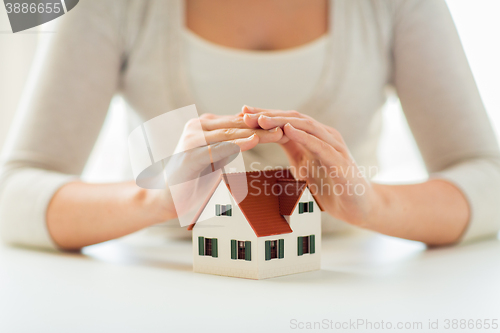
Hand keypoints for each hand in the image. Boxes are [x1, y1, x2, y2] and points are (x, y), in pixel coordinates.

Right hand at [157, 113, 283, 221]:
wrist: (166, 197)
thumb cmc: (193, 179)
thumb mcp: (216, 158)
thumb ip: (230, 144)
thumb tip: (254, 136)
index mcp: (205, 125)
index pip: (239, 122)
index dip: (262, 123)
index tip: (285, 126)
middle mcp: (198, 127)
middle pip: (238, 125)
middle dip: (264, 126)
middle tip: (288, 127)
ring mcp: (192, 139)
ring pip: (230, 133)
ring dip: (256, 133)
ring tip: (277, 133)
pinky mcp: (190, 154)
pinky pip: (218, 147)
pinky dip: (236, 144)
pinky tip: (252, 142)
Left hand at [241, 106, 378, 225]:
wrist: (359, 207)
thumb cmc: (331, 185)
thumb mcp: (304, 165)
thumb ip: (291, 148)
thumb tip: (268, 138)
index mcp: (314, 137)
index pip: (286, 121)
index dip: (265, 116)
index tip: (243, 113)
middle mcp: (325, 137)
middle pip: (293, 119)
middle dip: (268, 115)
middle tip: (245, 113)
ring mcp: (334, 147)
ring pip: (306, 127)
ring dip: (282, 122)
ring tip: (261, 119)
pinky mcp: (340, 161)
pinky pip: (320, 145)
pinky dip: (304, 136)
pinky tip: (288, 130)